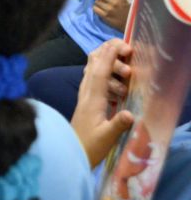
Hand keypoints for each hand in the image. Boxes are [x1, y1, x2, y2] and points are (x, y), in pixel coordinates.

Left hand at [71, 39, 134, 167]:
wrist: (69, 154)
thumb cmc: (89, 147)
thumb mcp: (106, 138)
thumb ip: (117, 125)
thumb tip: (130, 114)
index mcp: (93, 100)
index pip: (100, 74)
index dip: (109, 58)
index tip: (118, 45)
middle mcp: (86, 95)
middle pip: (93, 67)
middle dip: (107, 53)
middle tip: (124, 47)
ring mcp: (84, 98)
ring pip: (91, 72)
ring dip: (104, 61)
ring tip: (118, 55)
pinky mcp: (85, 103)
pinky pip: (91, 81)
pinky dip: (100, 71)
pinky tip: (106, 72)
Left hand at [93, 0, 129, 31]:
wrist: (128, 25)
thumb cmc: (126, 13)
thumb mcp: (124, 3)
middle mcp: (115, 3)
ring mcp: (109, 10)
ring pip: (96, 2)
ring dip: (97, 3)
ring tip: (102, 5)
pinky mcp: (105, 16)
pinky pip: (95, 9)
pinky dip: (96, 9)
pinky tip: (100, 10)